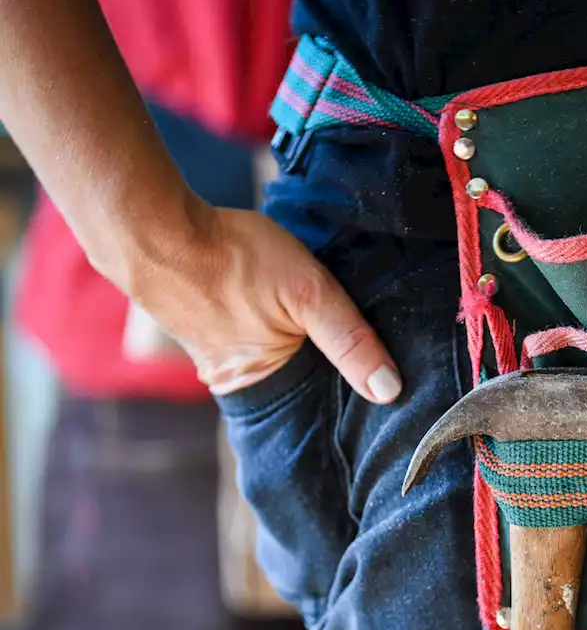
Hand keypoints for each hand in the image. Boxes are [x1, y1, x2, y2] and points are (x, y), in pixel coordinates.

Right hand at [129, 203, 402, 402]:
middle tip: (357, 345)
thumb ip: (349, 340)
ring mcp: (211, 353)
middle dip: (323, 368)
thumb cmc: (233, 257)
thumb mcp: (308, 294)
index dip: (347, 390)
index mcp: (259, 386)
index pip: (316, 404)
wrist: (153, 225)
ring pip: (272, 355)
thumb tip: (390, 390)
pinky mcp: (199, 324)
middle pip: (294, 381)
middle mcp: (232, 381)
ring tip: (319, 321)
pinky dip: (267, 322)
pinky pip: (247, 332)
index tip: (380, 381)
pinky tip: (276, 303)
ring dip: (295, 342)